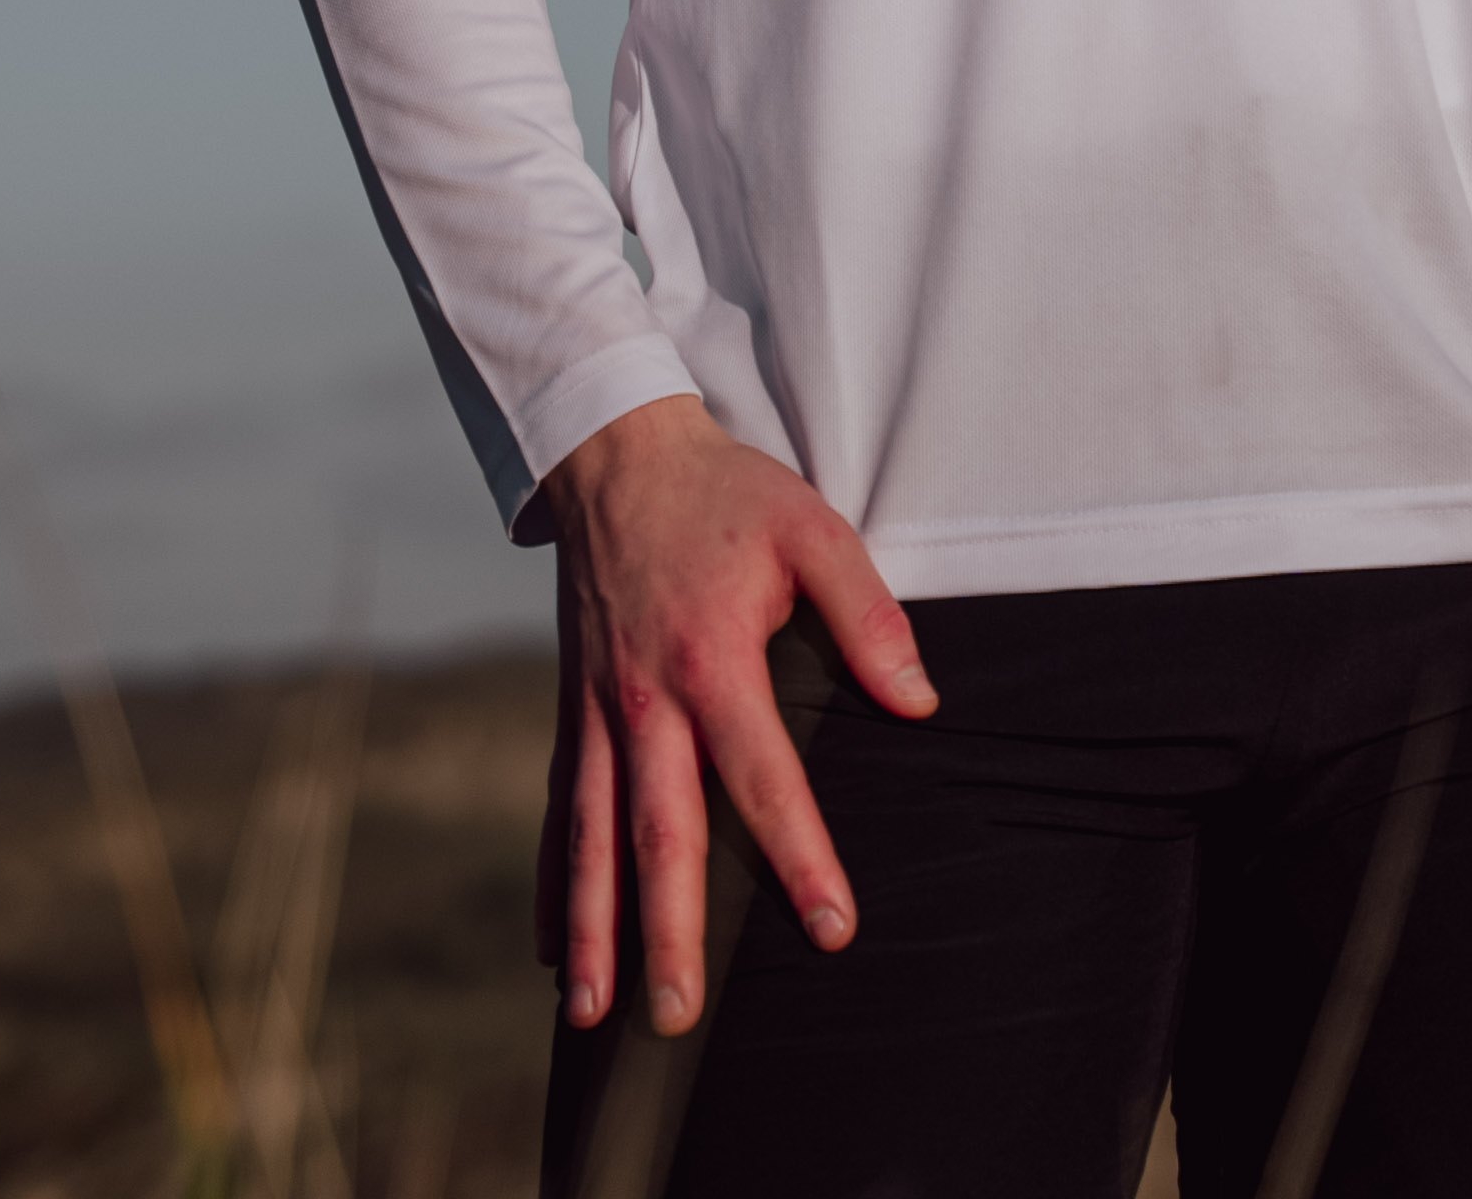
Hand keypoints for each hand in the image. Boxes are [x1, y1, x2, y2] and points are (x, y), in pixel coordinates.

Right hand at [535, 394, 933, 1038]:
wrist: (616, 457)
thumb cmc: (725, 496)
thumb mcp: (812, 528)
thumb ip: (867, 612)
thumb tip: (918, 702)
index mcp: (712, 662)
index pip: (763, 779)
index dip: (800, 857)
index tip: (830, 930)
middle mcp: (644, 703)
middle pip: (657, 835)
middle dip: (668, 931)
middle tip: (679, 1015)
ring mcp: (599, 714)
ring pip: (592, 841)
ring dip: (594, 931)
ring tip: (596, 1016)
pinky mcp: (573, 715)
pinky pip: (561, 813)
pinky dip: (554, 886)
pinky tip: (553, 952)